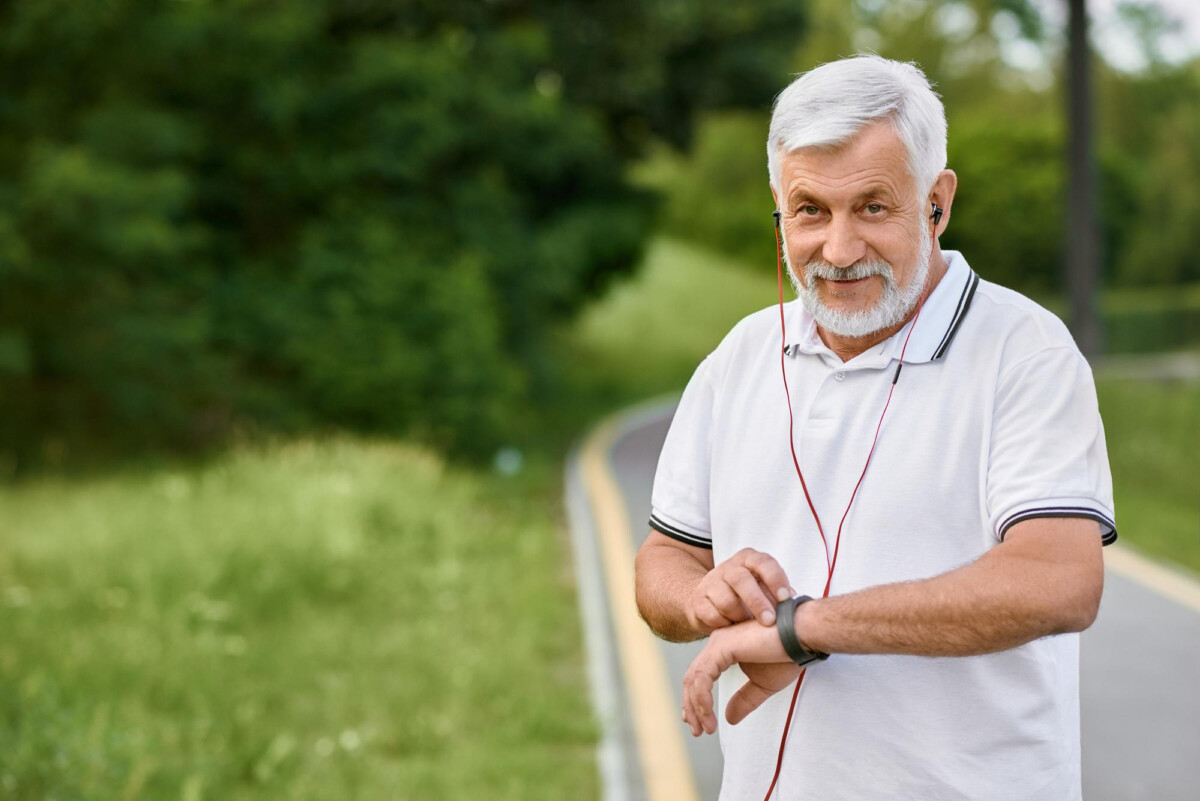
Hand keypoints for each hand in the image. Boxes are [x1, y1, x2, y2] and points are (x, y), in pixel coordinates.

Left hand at [682, 619, 794, 735]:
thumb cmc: (786, 655)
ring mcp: (717, 644)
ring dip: (696, 707)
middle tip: (697, 730)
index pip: (700, 677)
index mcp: (724, 650)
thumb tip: (729, 719)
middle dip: (691, 707)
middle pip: (692, 678)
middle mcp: (716, 644)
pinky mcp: (721, 647)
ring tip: (705, 728)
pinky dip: (702, 698)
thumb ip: (744, 700)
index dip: (695, 700)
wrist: (801, 637)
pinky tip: (708, 714)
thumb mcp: (762, 685)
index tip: (697, 722)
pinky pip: (703, 677)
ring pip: (694, 679)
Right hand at [687, 548, 793, 634]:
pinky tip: (731, 627)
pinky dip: (725, 625)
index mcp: (748, 559)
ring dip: (740, 617)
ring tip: (747, 624)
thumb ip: (778, 593)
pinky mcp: (699, 600)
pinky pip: (713, 615)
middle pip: (741, 579)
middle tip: (770, 621)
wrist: (710, 602)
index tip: (786, 598)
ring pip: (726, 601)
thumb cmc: (746, 596)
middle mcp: (729, 567)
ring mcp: (711, 582)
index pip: (763, 562)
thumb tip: (794, 603)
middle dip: (757, 601)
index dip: (775, 579)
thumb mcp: (763, 589)